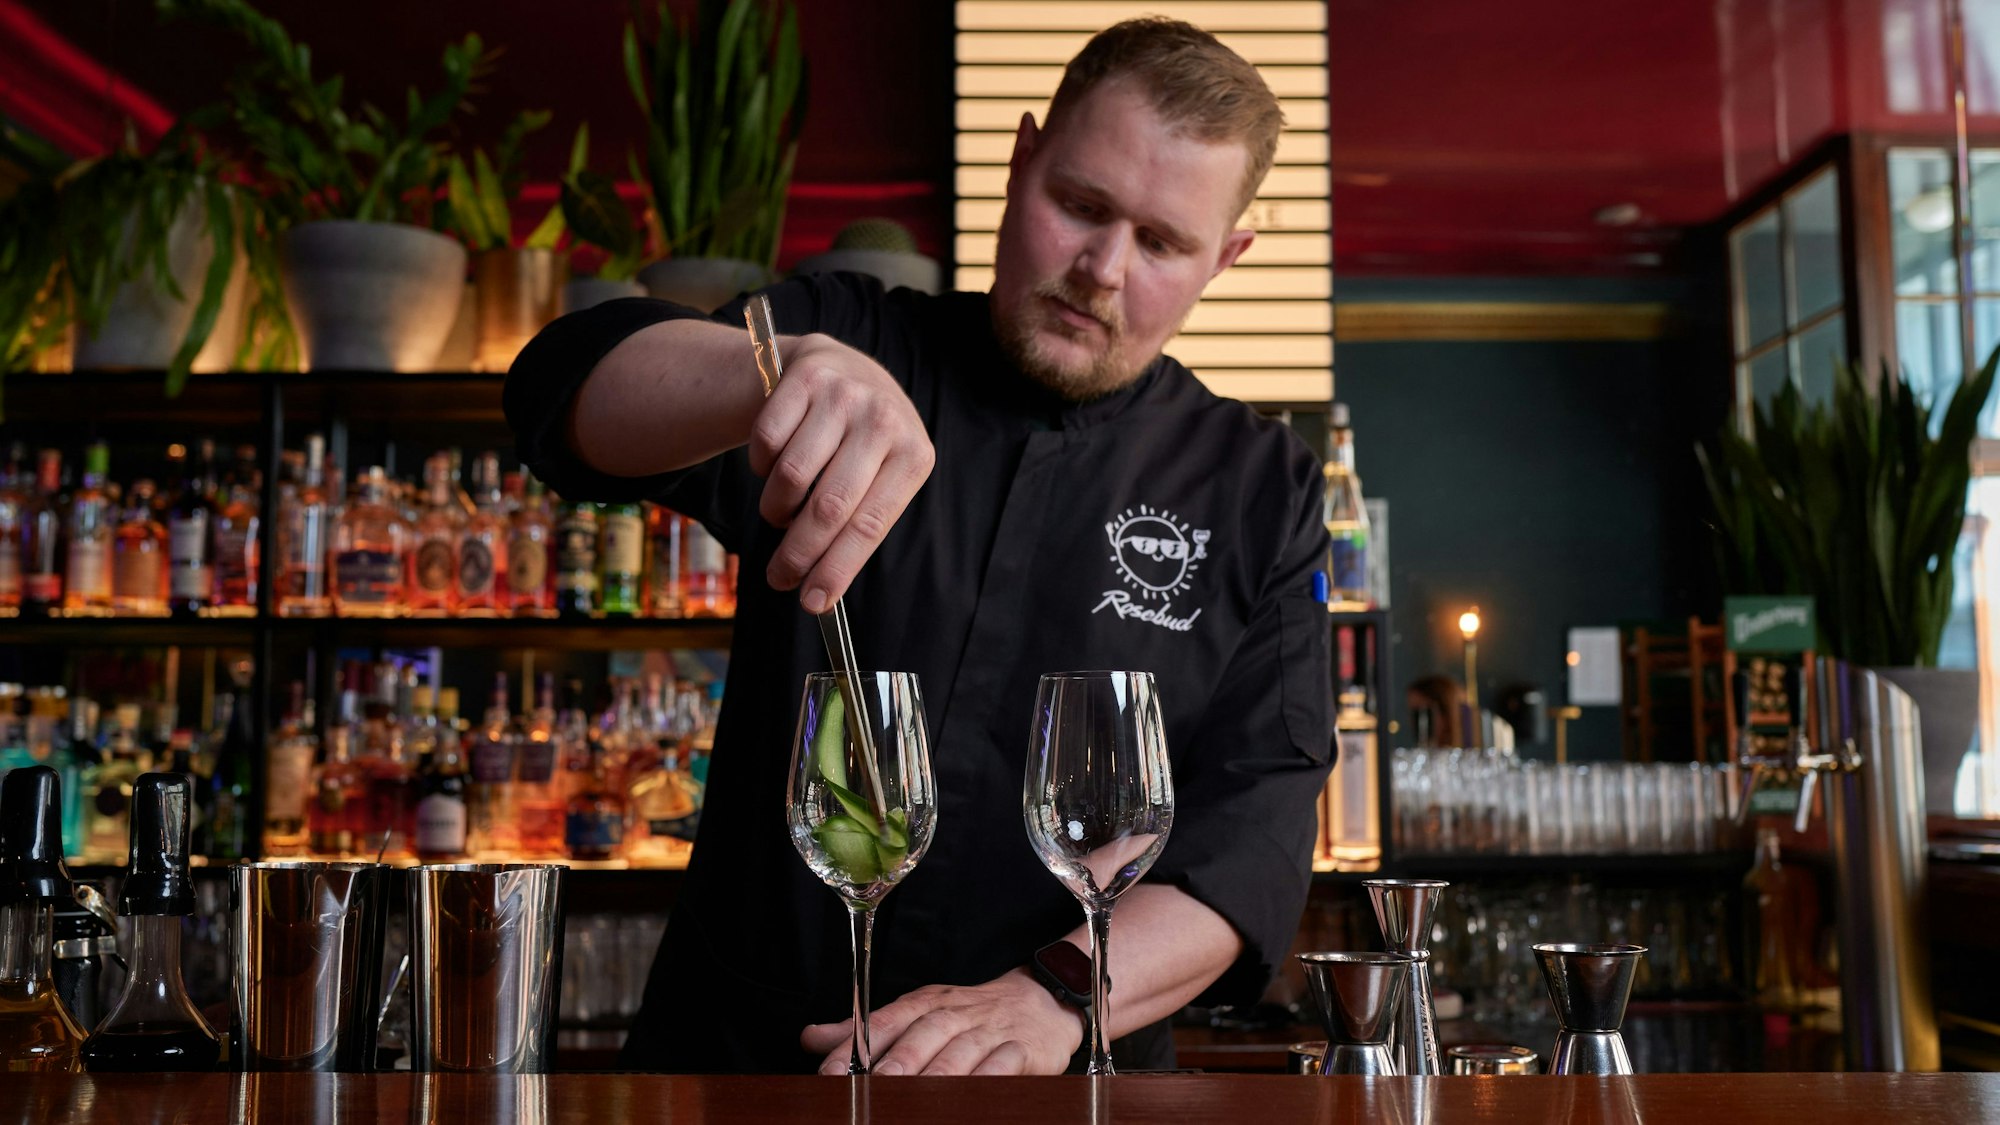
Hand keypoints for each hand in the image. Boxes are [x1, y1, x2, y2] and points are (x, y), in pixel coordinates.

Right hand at [748, 333, 933, 613]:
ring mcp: (844, 395)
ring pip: (791, 476)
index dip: (838, 568)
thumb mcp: (882, 472)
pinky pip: (766, 441)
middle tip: (779, 578)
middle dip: (799, 554)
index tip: (813, 602)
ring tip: (782, 511)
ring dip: (777, 508)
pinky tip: (773, 465)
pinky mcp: (806, 376)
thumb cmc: (863, 441)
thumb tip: (819, 592)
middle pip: (829, 506)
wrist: (842, 367)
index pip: (870, 525)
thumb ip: (860, 523)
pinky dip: (761, 466)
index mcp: (913, 455)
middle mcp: (883, 421)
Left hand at [800, 969, 1083, 1075]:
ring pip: (962, 1050)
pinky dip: (989, 1076)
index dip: (857, 1045)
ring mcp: (990, 1030)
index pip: (886, 1021)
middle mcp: (955, 1013)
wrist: (1043, 1000)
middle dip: (898, 1060)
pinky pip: (1005, 1063)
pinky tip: (973, 1091)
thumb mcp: (919, 1012)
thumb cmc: (972, 1014)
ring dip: (939, 1072)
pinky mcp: (1023, 1049)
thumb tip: (812, 1038)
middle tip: (876, 1083)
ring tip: (917, 1095)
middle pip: (923, 1033)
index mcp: (926, 1003)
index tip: (830, 1071)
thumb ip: (867, 1030)